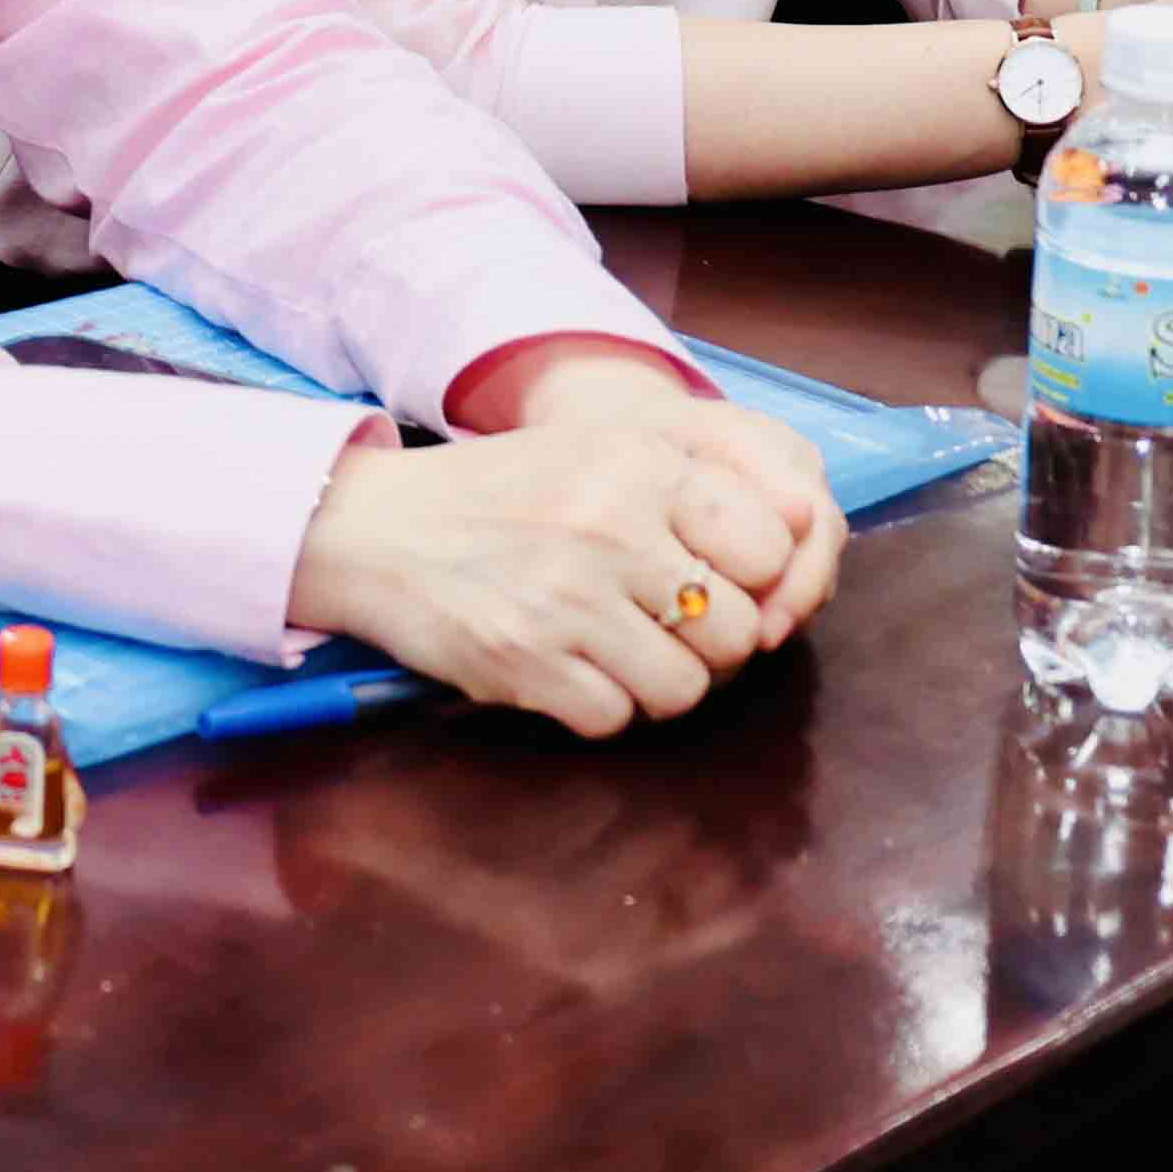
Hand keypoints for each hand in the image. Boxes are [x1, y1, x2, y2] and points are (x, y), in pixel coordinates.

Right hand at [284, 390, 844, 738]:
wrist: (375, 530)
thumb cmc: (502, 495)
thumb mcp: (599, 453)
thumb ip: (694, 489)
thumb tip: (797, 551)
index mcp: (639, 463)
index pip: (771, 546)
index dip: (755, 579)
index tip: (714, 581)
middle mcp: (611, 525)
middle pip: (735, 631)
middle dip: (706, 643)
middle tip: (660, 626)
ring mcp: (567, 599)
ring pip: (683, 689)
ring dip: (655, 682)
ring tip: (612, 649)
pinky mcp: (525, 662)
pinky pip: (616, 718)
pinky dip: (599, 706)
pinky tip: (566, 668)